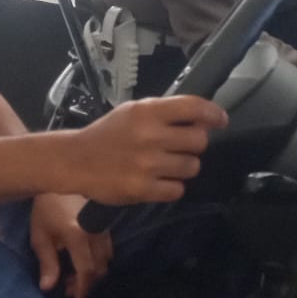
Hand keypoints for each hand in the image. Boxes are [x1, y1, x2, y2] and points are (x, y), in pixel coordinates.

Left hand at [30, 192, 111, 297]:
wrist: (59, 174)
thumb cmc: (46, 206)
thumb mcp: (40, 234)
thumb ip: (47, 262)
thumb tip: (48, 288)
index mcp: (77, 236)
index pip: (87, 271)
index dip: (82, 289)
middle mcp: (95, 233)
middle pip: (100, 268)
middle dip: (87, 283)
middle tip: (69, 288)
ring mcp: (103, 226)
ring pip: (107, 258)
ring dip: (93, 271)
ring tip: (74, 274)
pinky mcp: (105, 222)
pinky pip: (108, 246)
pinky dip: (98, 258)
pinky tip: (84, 257)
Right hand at [66, 95, 228, 205]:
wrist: (76, 160)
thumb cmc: (107, 133)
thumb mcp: (132, 111)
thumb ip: (164, 112)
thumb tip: (201, 117)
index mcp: (147, 112)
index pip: (193, 108)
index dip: (213, 114)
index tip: (220, 120)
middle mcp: (150, 136)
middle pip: (199, 141)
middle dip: (194, 144)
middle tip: (181, 146)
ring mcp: (148, 165)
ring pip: (192, 167)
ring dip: (184, 166)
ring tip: (166, 165)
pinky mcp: (143, 190)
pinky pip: (177, 190)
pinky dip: (172, 187)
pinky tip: (159, 180)